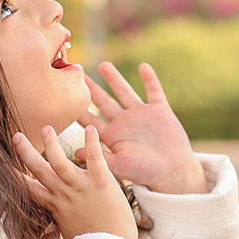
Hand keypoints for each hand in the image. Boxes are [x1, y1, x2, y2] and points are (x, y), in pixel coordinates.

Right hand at [12, 124, 137, 238]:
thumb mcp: (68, 229)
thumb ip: (59, 216)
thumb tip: (51, 214)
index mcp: (55, 206)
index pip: (29, 188)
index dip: (15, 175)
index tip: (2, 164)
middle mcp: (64, 194)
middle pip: (39, 170)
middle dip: (26, 152)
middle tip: (16, 135)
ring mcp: (82, 188)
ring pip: (60, 162)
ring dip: (52, 144)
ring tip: (46, 128)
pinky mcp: (102, 183)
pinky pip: (95, 159)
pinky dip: (92, 143)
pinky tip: (90, 129)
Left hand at [74, 62, 206, 193]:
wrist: (173, 172)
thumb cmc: (145, 172)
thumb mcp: (118, 166)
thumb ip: (98, 156)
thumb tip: (75, 152)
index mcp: (112, 135)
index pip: (90, 119)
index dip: (78, 109)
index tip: (64, 96)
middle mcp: (124, 122)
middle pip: (103, 101)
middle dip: (92, 88)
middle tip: (78, 73)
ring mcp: (141, 115)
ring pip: (125, 92)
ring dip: (115, 79)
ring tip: (103, 65)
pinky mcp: (160, 111)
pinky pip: (154, 91)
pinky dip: (150, 79)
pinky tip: (143, 67)